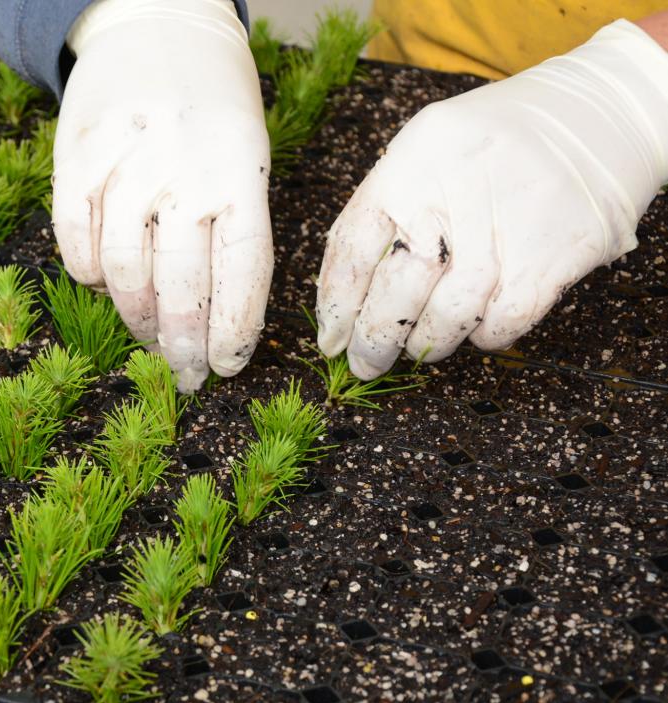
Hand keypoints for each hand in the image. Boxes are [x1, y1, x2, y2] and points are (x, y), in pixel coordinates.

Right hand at [54, 0, 271, 391]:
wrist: (156, 22)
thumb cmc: (211, 107)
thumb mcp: (244, 156)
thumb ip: (230, 229)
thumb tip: (210, 326)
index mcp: (241, 171)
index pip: (242, 271)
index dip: (233, 330)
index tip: (226, 369)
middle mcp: (186, 167)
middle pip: (180, 283)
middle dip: (181, 345)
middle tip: (184, 375)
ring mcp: (128, 160)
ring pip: (123, 269)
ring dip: (134, 315)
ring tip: (146, 335)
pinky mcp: (78, 154)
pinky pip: (74, 238)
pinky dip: (86, 273)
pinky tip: (101, 283)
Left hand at [316, 20, 667, 379]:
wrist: (597, 115)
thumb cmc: (494, 144)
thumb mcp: (426, 151)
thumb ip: (386, 212)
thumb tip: (345, 300)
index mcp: (412, 162)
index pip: (352, 247)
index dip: (335, 304)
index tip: (329, 339)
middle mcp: (455, 191)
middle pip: (397, 288)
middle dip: (374, 338)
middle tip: (364, 362)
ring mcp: (507, 224)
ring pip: (449, 314)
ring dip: (427, 343)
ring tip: (419, 349)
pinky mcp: (555, 254)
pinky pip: (504, 321)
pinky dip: (485, 336)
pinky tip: (477, 328)